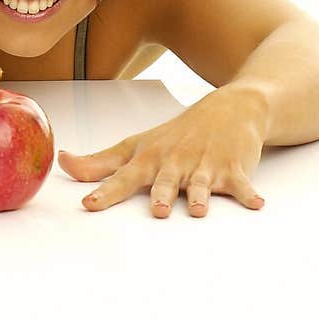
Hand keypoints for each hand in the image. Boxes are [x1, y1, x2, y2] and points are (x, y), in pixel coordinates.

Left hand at [57, 87, 267, 216]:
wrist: (229, 108)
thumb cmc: (177, 134)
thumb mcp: (136, 145)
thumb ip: (99, 162)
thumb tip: (62, 162)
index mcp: (150, 158)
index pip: (123, 177)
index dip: (105, 191)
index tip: (89, 204)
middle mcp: (175, 162)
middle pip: (165, 180)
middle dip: (160, 194)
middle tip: (156, 209)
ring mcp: (205, 165)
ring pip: (202, 183)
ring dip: (201, 195)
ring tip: (199, 209)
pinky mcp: (234, 168)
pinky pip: (242, 184)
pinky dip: (248, 193)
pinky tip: (256, 203)